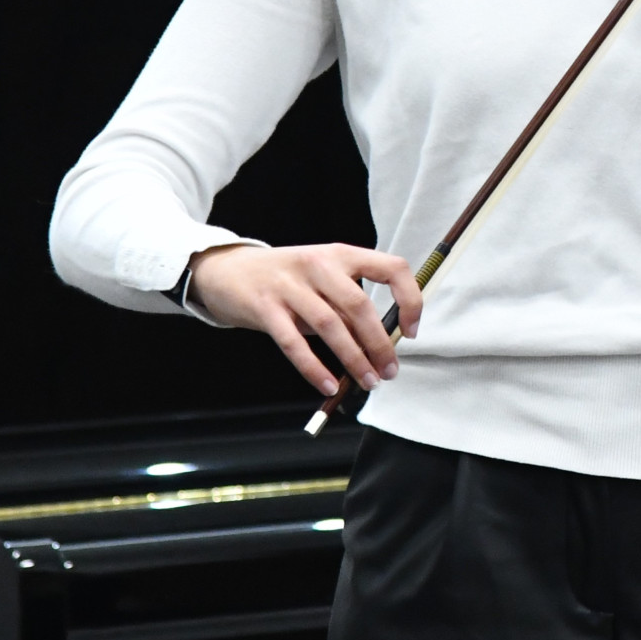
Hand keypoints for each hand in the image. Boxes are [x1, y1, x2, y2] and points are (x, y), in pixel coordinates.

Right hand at [185, 243, 423, 396]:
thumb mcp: (322, 280)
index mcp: (341, 254)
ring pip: (330, 326)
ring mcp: (289, 285)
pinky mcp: (265, 307)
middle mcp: (318, 264)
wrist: (228, 270)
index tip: (412, 330)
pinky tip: (329, 385)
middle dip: (380, 343)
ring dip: (353, 359)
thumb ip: (347, 305)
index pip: (391, 268)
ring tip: (368, 382)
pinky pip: (293, 343)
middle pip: (359, 305)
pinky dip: (314, 368)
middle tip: (390, 371)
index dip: (409, 299)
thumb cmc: (286, 279)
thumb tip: (381, 344)